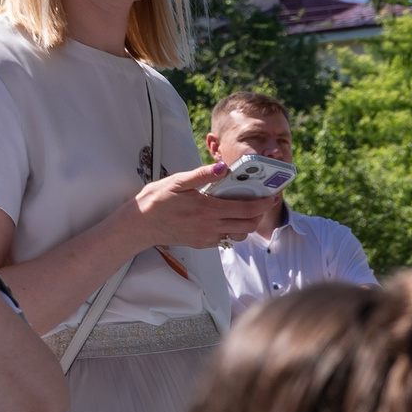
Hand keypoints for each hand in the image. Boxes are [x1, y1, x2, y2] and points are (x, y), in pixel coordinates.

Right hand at [130, 162, 260, 249]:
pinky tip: (226, 217)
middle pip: (247, 225)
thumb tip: (223, 167)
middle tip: (261, 202)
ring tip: (245, 209)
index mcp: (207, 210)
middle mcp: (210, 227)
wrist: (140, 225)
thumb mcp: (177, 182)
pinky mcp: (202, 244)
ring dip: (246, 224)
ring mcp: (206, 238)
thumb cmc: (156, 200)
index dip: (263, 204)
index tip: (272, 197)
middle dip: (259, 214)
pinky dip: (232, 230)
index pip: (245, 209)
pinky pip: (224, 239)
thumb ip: (202, 175)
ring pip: (238, 235)